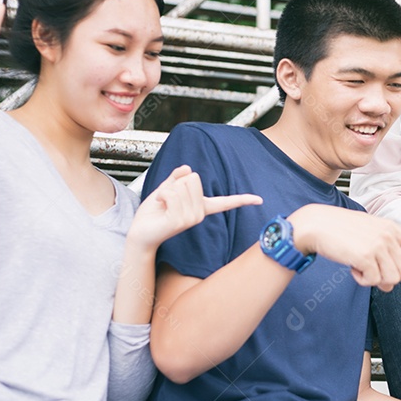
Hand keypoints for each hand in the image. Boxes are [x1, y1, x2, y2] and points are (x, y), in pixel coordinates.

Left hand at [128, 165, 261, 250]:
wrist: (141, 232)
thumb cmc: (154, 213)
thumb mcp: (166, 189)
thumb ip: (176, 178)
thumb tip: (188, 168)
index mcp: (201, 207)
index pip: (226, 202)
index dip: (243, 200)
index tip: (260, 200)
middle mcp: (200, 214)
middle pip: (194, 179)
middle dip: (176, 184)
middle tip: (168, 200)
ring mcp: (192, 219)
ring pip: (183, 186)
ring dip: (167, 191)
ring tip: (164, 206)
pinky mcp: (181, 222)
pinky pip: (173, 194)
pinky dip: (162, 196)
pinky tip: (161, 208)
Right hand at [287, 205, 400, 291]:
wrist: (316, 225)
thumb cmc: (338, 231)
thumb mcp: (366, 239)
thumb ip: (382, 258)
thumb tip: (390, 285)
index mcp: (391, 228)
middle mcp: (389, 235)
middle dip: (388, 278)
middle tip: (369, 273)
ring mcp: (379, 245)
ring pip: (391, 279)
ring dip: (374, 280)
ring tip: (359, 266)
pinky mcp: (367, 256)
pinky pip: (373, 281)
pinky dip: (362, 280)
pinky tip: (351, 267)